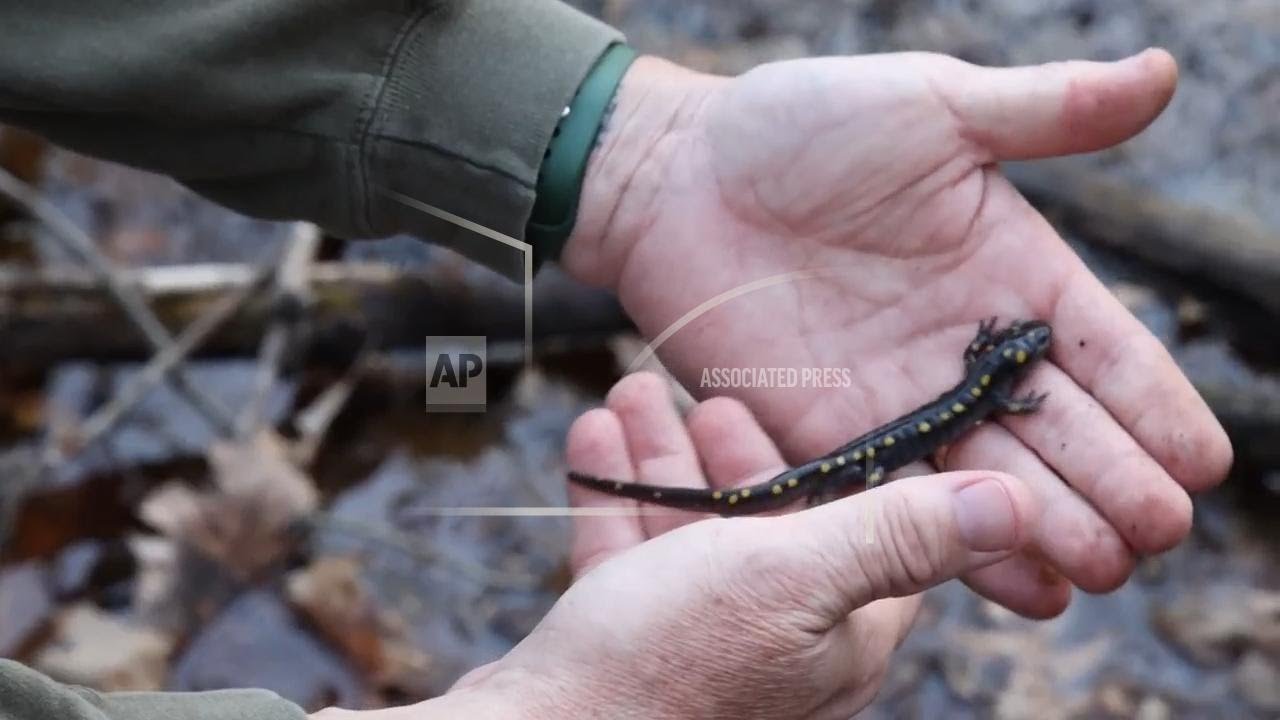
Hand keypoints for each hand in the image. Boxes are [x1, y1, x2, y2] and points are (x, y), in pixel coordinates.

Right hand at [420, 374, 1037, 718]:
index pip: (866, 530)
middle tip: (700, 389)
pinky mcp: (631, 644)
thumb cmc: (670, 661)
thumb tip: (1017, 508)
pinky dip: (616, 496)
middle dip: (728, 447)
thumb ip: (896, 535)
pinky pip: (630, 554)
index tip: (808, 400)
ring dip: (663, 457)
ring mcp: (701, 645)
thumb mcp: (792, 575)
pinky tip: (593, 441)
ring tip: (631, 391)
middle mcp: (778, 642)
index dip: (840, 460)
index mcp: (839, 632)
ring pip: (690, 530)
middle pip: (767, 521)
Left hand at [562, 49, 1231, 615]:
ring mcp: (896, 398)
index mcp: (1004, 273)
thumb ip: (1042, 110)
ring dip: (1048, 525)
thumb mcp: (929, 104)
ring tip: (1102, 571)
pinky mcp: (826, 435)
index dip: (1153, 405)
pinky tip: (1009, 579)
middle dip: (1114, 483)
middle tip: (1157, 536)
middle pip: (1057, 428)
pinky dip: (950, 540)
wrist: (675, 177)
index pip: (1101, 350)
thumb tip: (1162, 72)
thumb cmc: (796, 127)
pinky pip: (900, 498)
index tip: (1202, 462)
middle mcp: (961, 350)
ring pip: (988, 475)